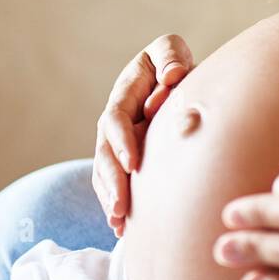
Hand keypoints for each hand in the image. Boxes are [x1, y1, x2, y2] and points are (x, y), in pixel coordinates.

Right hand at [93, 34, 195, 235]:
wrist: (172, 75)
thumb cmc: (172, 62)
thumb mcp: (170, 51)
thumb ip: (170, 59)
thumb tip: (173, 77)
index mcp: (124, 93)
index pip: (116, 119)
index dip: (121, 142)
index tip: (134, 165)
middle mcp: (115, 119)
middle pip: (105, 153)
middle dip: (111, 181)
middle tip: (120, 206)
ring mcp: (116, 141)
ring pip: (105, 172)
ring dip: (109, 197)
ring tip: (118, 222)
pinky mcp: (123, 158)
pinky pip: (113, 182)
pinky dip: (115, 203)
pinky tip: (121, 228)